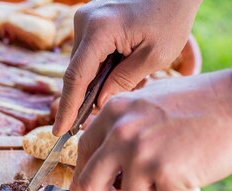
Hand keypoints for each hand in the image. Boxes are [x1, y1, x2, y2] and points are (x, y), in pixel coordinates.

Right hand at [52, 0, 201, 135]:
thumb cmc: (171, 17)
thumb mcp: (154, 56)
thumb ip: (123, 82)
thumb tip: (98, 104)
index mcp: (99, 30)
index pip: (76, 78)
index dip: (67, 108)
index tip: (59, 131)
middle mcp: (84, 21)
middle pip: (77, 72)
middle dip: (89, 96)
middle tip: (103, 114)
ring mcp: (84, 19)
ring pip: (83, 64)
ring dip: (99, 80)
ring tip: (132, 78)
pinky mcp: (90, 20)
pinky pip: (89, 53)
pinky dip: (102, 67)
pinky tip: (124, 67)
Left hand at [69, 63, 231, 190]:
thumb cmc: (199, 104)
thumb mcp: (147, 102)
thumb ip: (119, 128)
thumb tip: (94, 165)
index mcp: (113, 112)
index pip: (81, 152)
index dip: (85, 174)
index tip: (87, 187)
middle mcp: (121, 132)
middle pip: (89, 184)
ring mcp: (141, 152)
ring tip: (176, 168)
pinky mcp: (165, 172)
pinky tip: (194, 167)